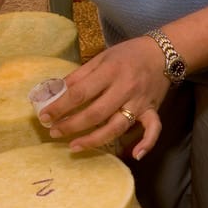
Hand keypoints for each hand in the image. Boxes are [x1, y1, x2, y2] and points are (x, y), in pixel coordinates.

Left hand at [39, 36, 169, 159]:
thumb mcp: (102, 57)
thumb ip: (80, 75)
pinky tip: (135, 155)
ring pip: (117, 127)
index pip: (80, 93)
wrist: (163, 52)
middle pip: (95, 114)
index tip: (44, 116)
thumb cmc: (128, 54)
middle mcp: (125, 88)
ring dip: (94, 140)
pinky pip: (153, 129)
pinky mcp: (152, 110)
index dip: (60, 107)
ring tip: (74, 146)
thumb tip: (57, 91)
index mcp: (110, 72)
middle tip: (54, 132)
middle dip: (71, 125)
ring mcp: (140, 102)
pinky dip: (147, 143)